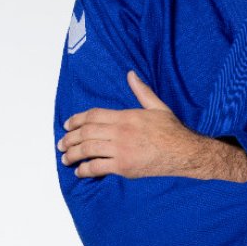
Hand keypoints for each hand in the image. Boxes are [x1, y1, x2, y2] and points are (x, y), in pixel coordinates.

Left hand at [58, 71, 246, 180]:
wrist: (185, 152)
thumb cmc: (172, 131)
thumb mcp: (157, 106)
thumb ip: (141, 91)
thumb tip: (131, 74)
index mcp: (126, 116)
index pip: (93, 115)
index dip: (76, 120)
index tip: (67, 125)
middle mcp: (120, 132)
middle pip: (86, 132)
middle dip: (70, 138)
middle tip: (62, 144)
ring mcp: (121, 150)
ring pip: (88, 149)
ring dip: (73, 154)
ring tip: (65, 157)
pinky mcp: (124, 166)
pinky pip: (98, 167)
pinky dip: (85, 169)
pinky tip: (80, 171)